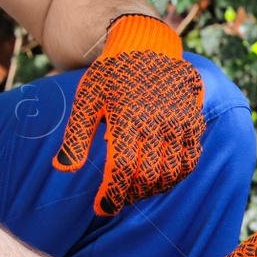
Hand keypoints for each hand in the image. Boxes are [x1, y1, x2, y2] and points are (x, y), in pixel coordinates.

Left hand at [55, 14, 204, 215]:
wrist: (147, 48)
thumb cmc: (112, 76)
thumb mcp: (87, 99)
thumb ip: (76, 136)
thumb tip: (62, 169)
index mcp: (129, 117)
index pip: (123, 168)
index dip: (112, 194)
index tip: (102, 208)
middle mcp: (159, 122)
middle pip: (149, 175)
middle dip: (132, 194)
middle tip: (118, 199)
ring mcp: (180, 123)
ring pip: (173, 172)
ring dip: (154, 188)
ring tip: (137, 190)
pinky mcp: (194, 123)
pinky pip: (190, 160)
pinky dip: (176, 175)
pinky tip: (159, 177)